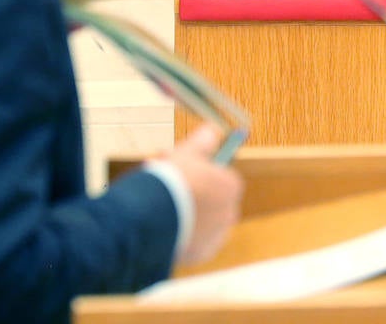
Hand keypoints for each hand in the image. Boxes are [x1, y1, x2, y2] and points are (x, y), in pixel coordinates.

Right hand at [167, 124, 243, 266]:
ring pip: (198, 219)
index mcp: (232, 186)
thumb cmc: (172, 181)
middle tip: (157, 180)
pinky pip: (191, 241)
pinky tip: (160, 227)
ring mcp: (216, 236)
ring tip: (154, 205)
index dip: (193, 169)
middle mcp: (230, 212)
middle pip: (206, 197)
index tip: (173, 165)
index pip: (216, 175)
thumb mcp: (188, 151)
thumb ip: (204, 140)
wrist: (153, 218)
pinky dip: (179, 234)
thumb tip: (213, 130)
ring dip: (181, 212)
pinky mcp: (200, 254)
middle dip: (186, 190)